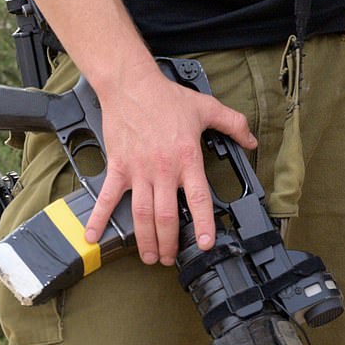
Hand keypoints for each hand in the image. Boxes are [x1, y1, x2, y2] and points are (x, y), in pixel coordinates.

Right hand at [85, 68, 256, 265]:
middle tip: (170, 258)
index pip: (198, 199)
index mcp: (186, 159)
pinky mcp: (118, 168)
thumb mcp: (207, 108)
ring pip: (142, 214)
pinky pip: (108, 197)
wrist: (131, 85)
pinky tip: (92, 236)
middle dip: (169, 243)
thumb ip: (233, 124)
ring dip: (145, 239)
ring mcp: (138, 171)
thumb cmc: (166, 98)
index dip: (202, 224)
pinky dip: (99, 217)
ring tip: (149, 257)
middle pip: (166, 216)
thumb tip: (252, 140)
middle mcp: (163, 170)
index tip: (204, 243)